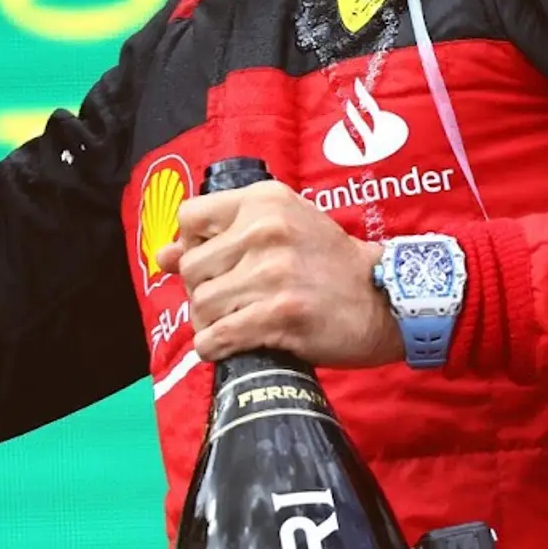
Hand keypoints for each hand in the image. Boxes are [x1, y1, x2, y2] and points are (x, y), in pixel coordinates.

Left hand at [160, 184, 403, 368]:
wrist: (384, 297)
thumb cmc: (328, 263)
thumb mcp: (280, 229)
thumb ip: (221, 236)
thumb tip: (163, 256)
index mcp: (264, 201)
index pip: (189, 217)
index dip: (190, 245)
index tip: (212, 263)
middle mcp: (266, 230)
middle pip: (192, 268)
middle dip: (200, 291)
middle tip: (227, 302)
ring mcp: (273, 273)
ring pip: (201, 305)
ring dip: (209, 323)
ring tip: (233, 324)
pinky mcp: (280, 314)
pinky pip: (218, 337)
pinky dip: (215, 347)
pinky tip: (230, 345)